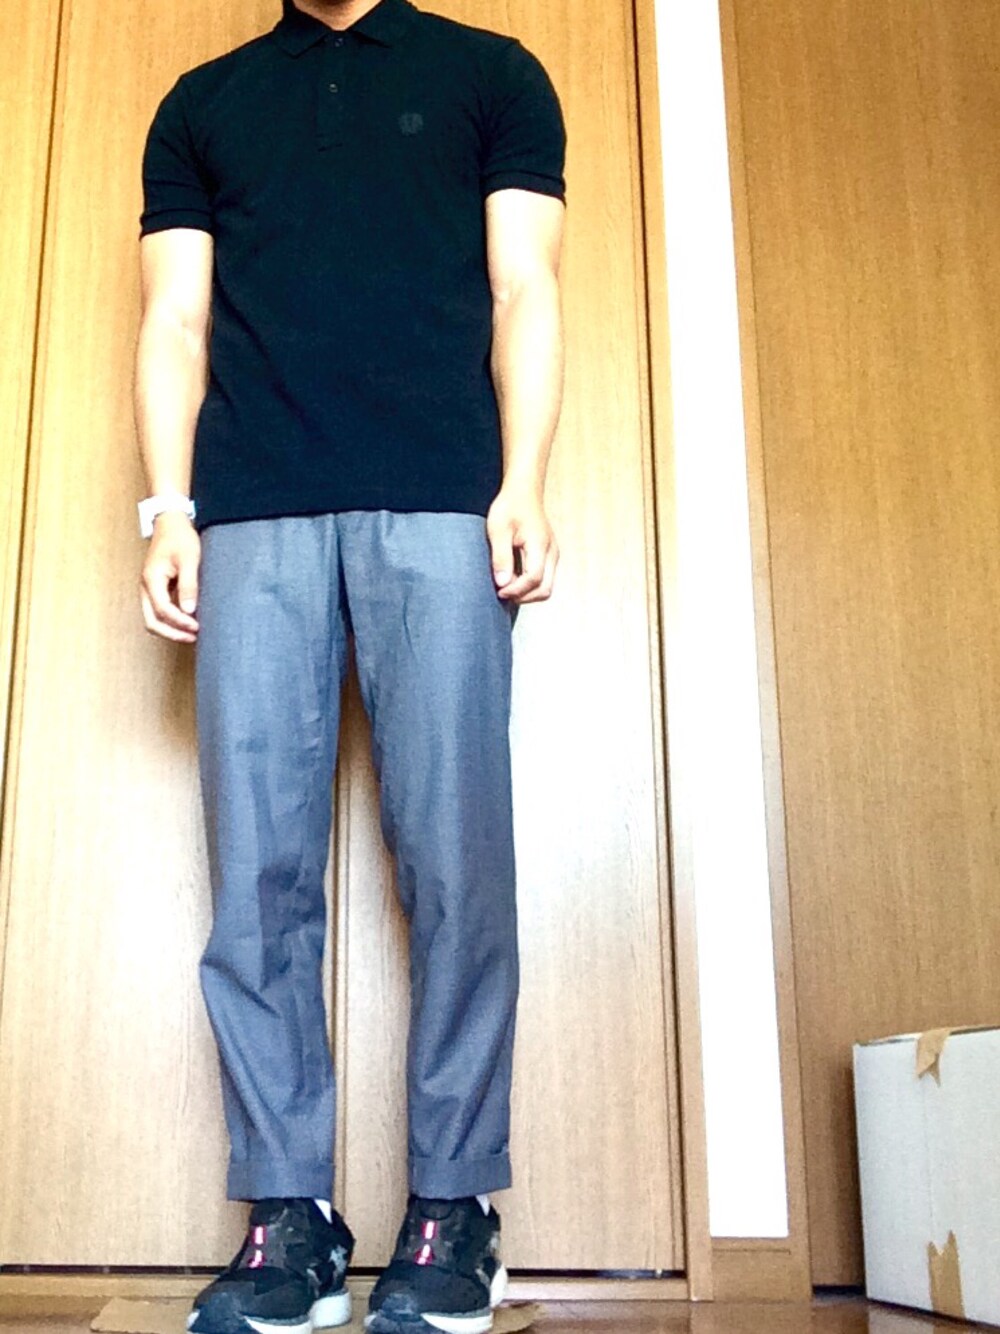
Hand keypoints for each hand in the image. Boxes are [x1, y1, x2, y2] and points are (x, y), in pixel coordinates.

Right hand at [140, 511, 200, 642]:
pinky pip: (159, 610)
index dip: (179, 622)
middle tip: (193, 637)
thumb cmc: (180, 537)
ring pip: (154, 618)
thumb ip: (188, 585)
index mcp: (151, 579)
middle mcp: (146, 587)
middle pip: (152, 621)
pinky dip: (172, 619)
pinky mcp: (156, 588)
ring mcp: (149, 588)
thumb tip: (189, 611)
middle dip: (172, 633)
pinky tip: (189, 620)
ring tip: (192, 633)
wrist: (171, 522)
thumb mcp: (189, 560)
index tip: (197, 627)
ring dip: (171, 628)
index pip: (162, 610)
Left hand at [486, 484, 558, 603]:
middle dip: (523, 597)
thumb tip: (502, 583)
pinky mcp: (549, 556)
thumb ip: (501, 557)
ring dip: (526, 593)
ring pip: (546, 587)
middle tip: (502, 592)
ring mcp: (552, 555)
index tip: (499, 590)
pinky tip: (513, 578)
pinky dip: (529, 586)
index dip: (516, 590)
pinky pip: (544, 579)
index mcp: (540, 545)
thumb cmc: (510, 506)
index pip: (534, 579)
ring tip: (506, 585)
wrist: (523, 492)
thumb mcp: (498, 530)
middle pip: (545, 590)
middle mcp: (551, 552)